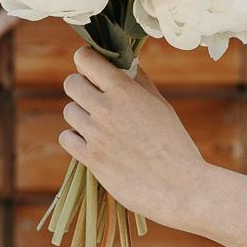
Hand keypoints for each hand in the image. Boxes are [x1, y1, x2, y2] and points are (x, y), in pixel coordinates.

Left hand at [59, 48, 207, 226]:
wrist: (180, 187)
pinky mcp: (90, 159)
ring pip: (68, 111)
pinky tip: (92, 142)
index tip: (93, 68)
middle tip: (96, 98)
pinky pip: (66, 138)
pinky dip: (76, 138)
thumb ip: (138, 82)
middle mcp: (106, 109)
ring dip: (80, 115)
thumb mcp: (160, 105)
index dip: (86, 61)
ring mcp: (95, 135)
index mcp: (125, 91)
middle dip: (82, 87)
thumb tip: (123, 63)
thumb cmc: (175, 144)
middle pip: (71, 84)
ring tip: (100, 124)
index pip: (85, 59)